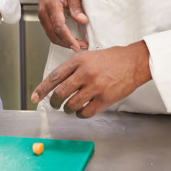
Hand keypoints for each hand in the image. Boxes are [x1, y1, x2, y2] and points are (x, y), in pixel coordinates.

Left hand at [30, 41, 151, 117]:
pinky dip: (81, 114)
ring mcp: (95, 87)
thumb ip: (75, 67)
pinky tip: (83, 111)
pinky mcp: (105, 99)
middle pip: (60, 93)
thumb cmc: (114, 58)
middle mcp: (85, 73)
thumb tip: (59, 82)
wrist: (135, 62)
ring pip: (72, 105)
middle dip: (54, 102)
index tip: (35, 97)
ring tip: (70, 108)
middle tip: (54, 105)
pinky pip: (86, 112)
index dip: (42, 89)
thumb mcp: (90, 56)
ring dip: (68, 109)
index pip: (54, 77)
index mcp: (79, 61)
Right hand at [37, 0, 87, 51]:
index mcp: (51, 5)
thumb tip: (83, 20)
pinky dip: (58, 37)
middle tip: (81, 45)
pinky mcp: (42, 16)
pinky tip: (67, 38)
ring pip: (51, 35)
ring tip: (76, 43)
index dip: (69, 39)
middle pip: (54, 35)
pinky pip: (49, 31)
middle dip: (67, 43)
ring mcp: (41, 15)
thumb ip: (77, 7)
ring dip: (63, 42)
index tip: (77, 45)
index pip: (60, 27)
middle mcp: (44, 12)